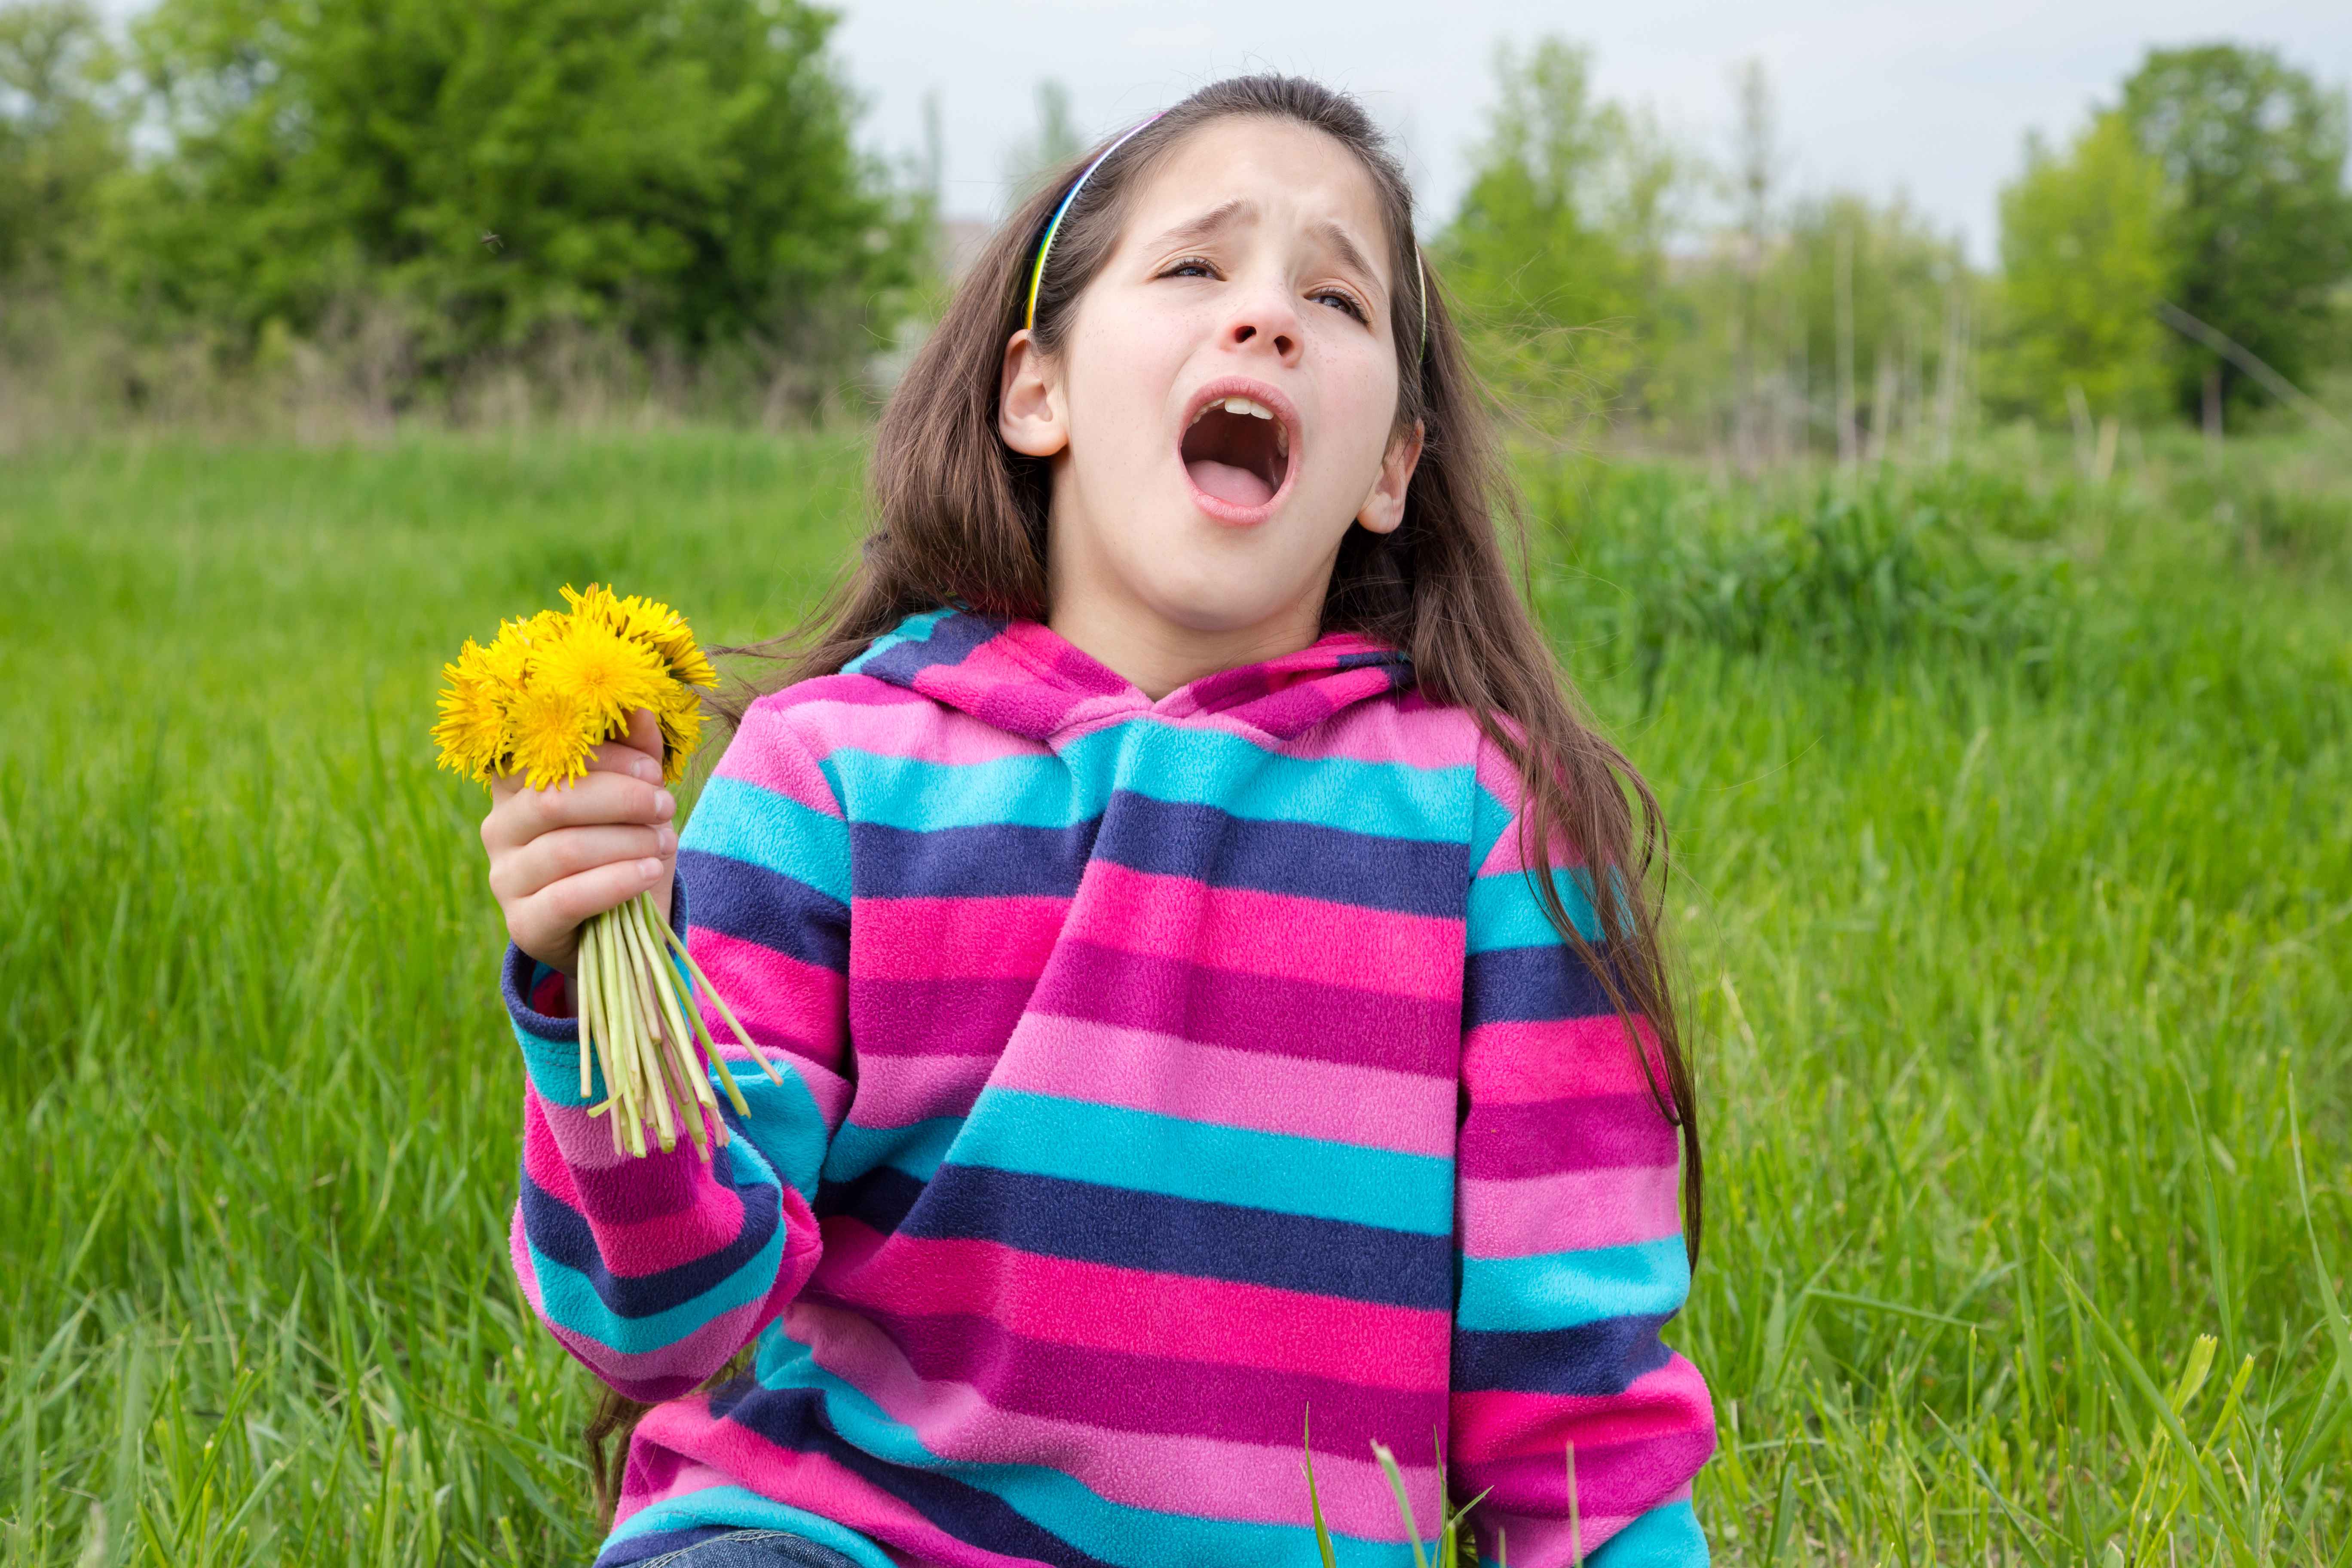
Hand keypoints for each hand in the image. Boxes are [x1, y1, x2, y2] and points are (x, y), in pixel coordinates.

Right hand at [481, 707, 676, 973]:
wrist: (618, 926)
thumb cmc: (622, 849)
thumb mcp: (634, 801)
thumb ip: (636, 756)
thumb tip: (640, 711)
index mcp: (517, 786)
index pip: (546, 756)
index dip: (606, 756)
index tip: (654, 770)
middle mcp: (499, 827)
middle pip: (554, 799)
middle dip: (621, 799)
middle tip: (666, 807)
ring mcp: (505, 878)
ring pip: (565, 849)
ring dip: (628, 842)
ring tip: (666, 842)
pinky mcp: (523, 923)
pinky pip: (567, 898)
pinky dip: (617, 881)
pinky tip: (650, 872)